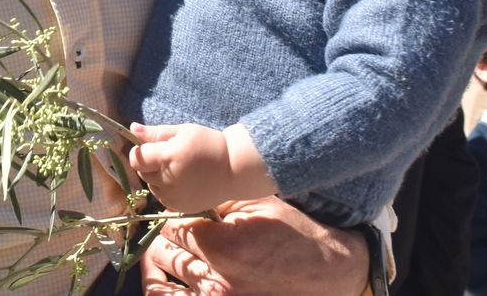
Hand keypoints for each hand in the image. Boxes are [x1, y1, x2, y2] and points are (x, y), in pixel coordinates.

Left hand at [129, 123, 272, 213]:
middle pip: (142, 172)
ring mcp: (173, 196)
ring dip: (157, 177)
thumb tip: (132, 129)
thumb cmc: (208, 144)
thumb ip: (156, 133)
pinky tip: (182, 181)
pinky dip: (166, 190)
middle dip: (150, 164)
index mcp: (168, 157)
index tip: (152, 148)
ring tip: (177, 169)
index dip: (140, 152)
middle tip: (169, 157)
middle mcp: (168, 179)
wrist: (233, 169)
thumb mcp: (183, 131)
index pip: (136, 158)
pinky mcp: (179, 207)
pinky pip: (162, 198)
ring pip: (152, 186)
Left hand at [141, 197, 368, 294]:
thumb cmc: (293, 233)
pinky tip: (165, 278)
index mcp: (222, 247)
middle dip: (167, 237)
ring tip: (168, 250)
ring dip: (162, 262)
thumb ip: (213, 201)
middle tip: (178, 229)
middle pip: (163, 252)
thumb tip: (182, 199)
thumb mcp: (255, 205)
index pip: (171, 227)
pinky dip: (166, 288)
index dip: (173, 215)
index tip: (181, 212)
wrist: (325, 270)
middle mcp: (214, 280)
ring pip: (161, 282)